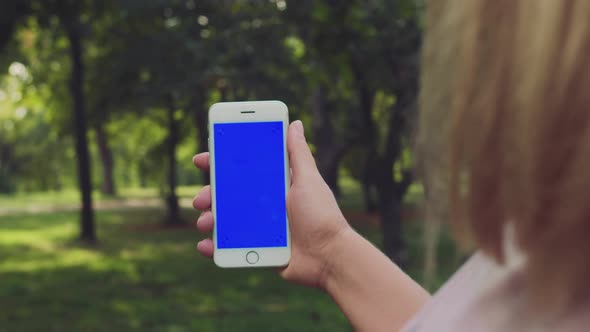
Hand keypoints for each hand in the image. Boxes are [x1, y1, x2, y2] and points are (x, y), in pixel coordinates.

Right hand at [192, 120, 350, 288]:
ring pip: (223, 221)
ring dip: (208, 219)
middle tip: (202, 198)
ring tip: (206, 222)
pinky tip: (205, 245)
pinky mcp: (256, 250)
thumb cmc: (322, 216)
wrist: (329, 256)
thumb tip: (296, 124)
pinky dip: (213, 246)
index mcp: (273, 186)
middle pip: (226, 196)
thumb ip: (299, 154)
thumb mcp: (308, 180)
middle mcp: (263, 206)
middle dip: (208, 194)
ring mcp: (257, 229)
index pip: (242, 171)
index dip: (220, 164)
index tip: (202, 159)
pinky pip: (228, 247)